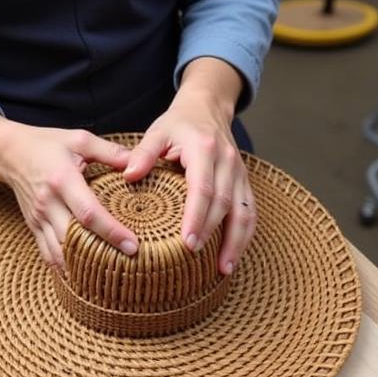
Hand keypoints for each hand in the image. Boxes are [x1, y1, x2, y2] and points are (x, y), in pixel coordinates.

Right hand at [0, 123, 137, 267]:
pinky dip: (64, 266)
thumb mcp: (80, 139)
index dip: (111, 231)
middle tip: (131, 263)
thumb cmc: (48, 143)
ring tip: (110, 272)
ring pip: (59, 252)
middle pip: (75, 238)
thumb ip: (110, 152)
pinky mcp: (33, 226)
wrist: (10, 152)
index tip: (133, 244)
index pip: (89, 213)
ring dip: (82, 266)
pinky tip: (82, 274)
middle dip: (102, 253)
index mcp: (63, 180)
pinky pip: (47, 252)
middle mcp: (48, 204)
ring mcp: (38, 218)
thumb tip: (138, 162)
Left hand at [123, 60, 252, 273]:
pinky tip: (234, 255)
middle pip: (225, 203)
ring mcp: (239, 172)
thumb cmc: (178, 124)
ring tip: (224, 269)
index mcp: (205, 150)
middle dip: (213, 233)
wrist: (208, 107)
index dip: (197, 216)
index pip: (204, 188)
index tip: (187, 242)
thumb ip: (143, 153)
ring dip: (236, 240)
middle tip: (196, 259)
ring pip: (244, 210)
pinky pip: (250, 209)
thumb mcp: (157, 132)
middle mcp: (228, 161)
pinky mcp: (244, 181)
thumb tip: (128, 175)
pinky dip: (245, 234)